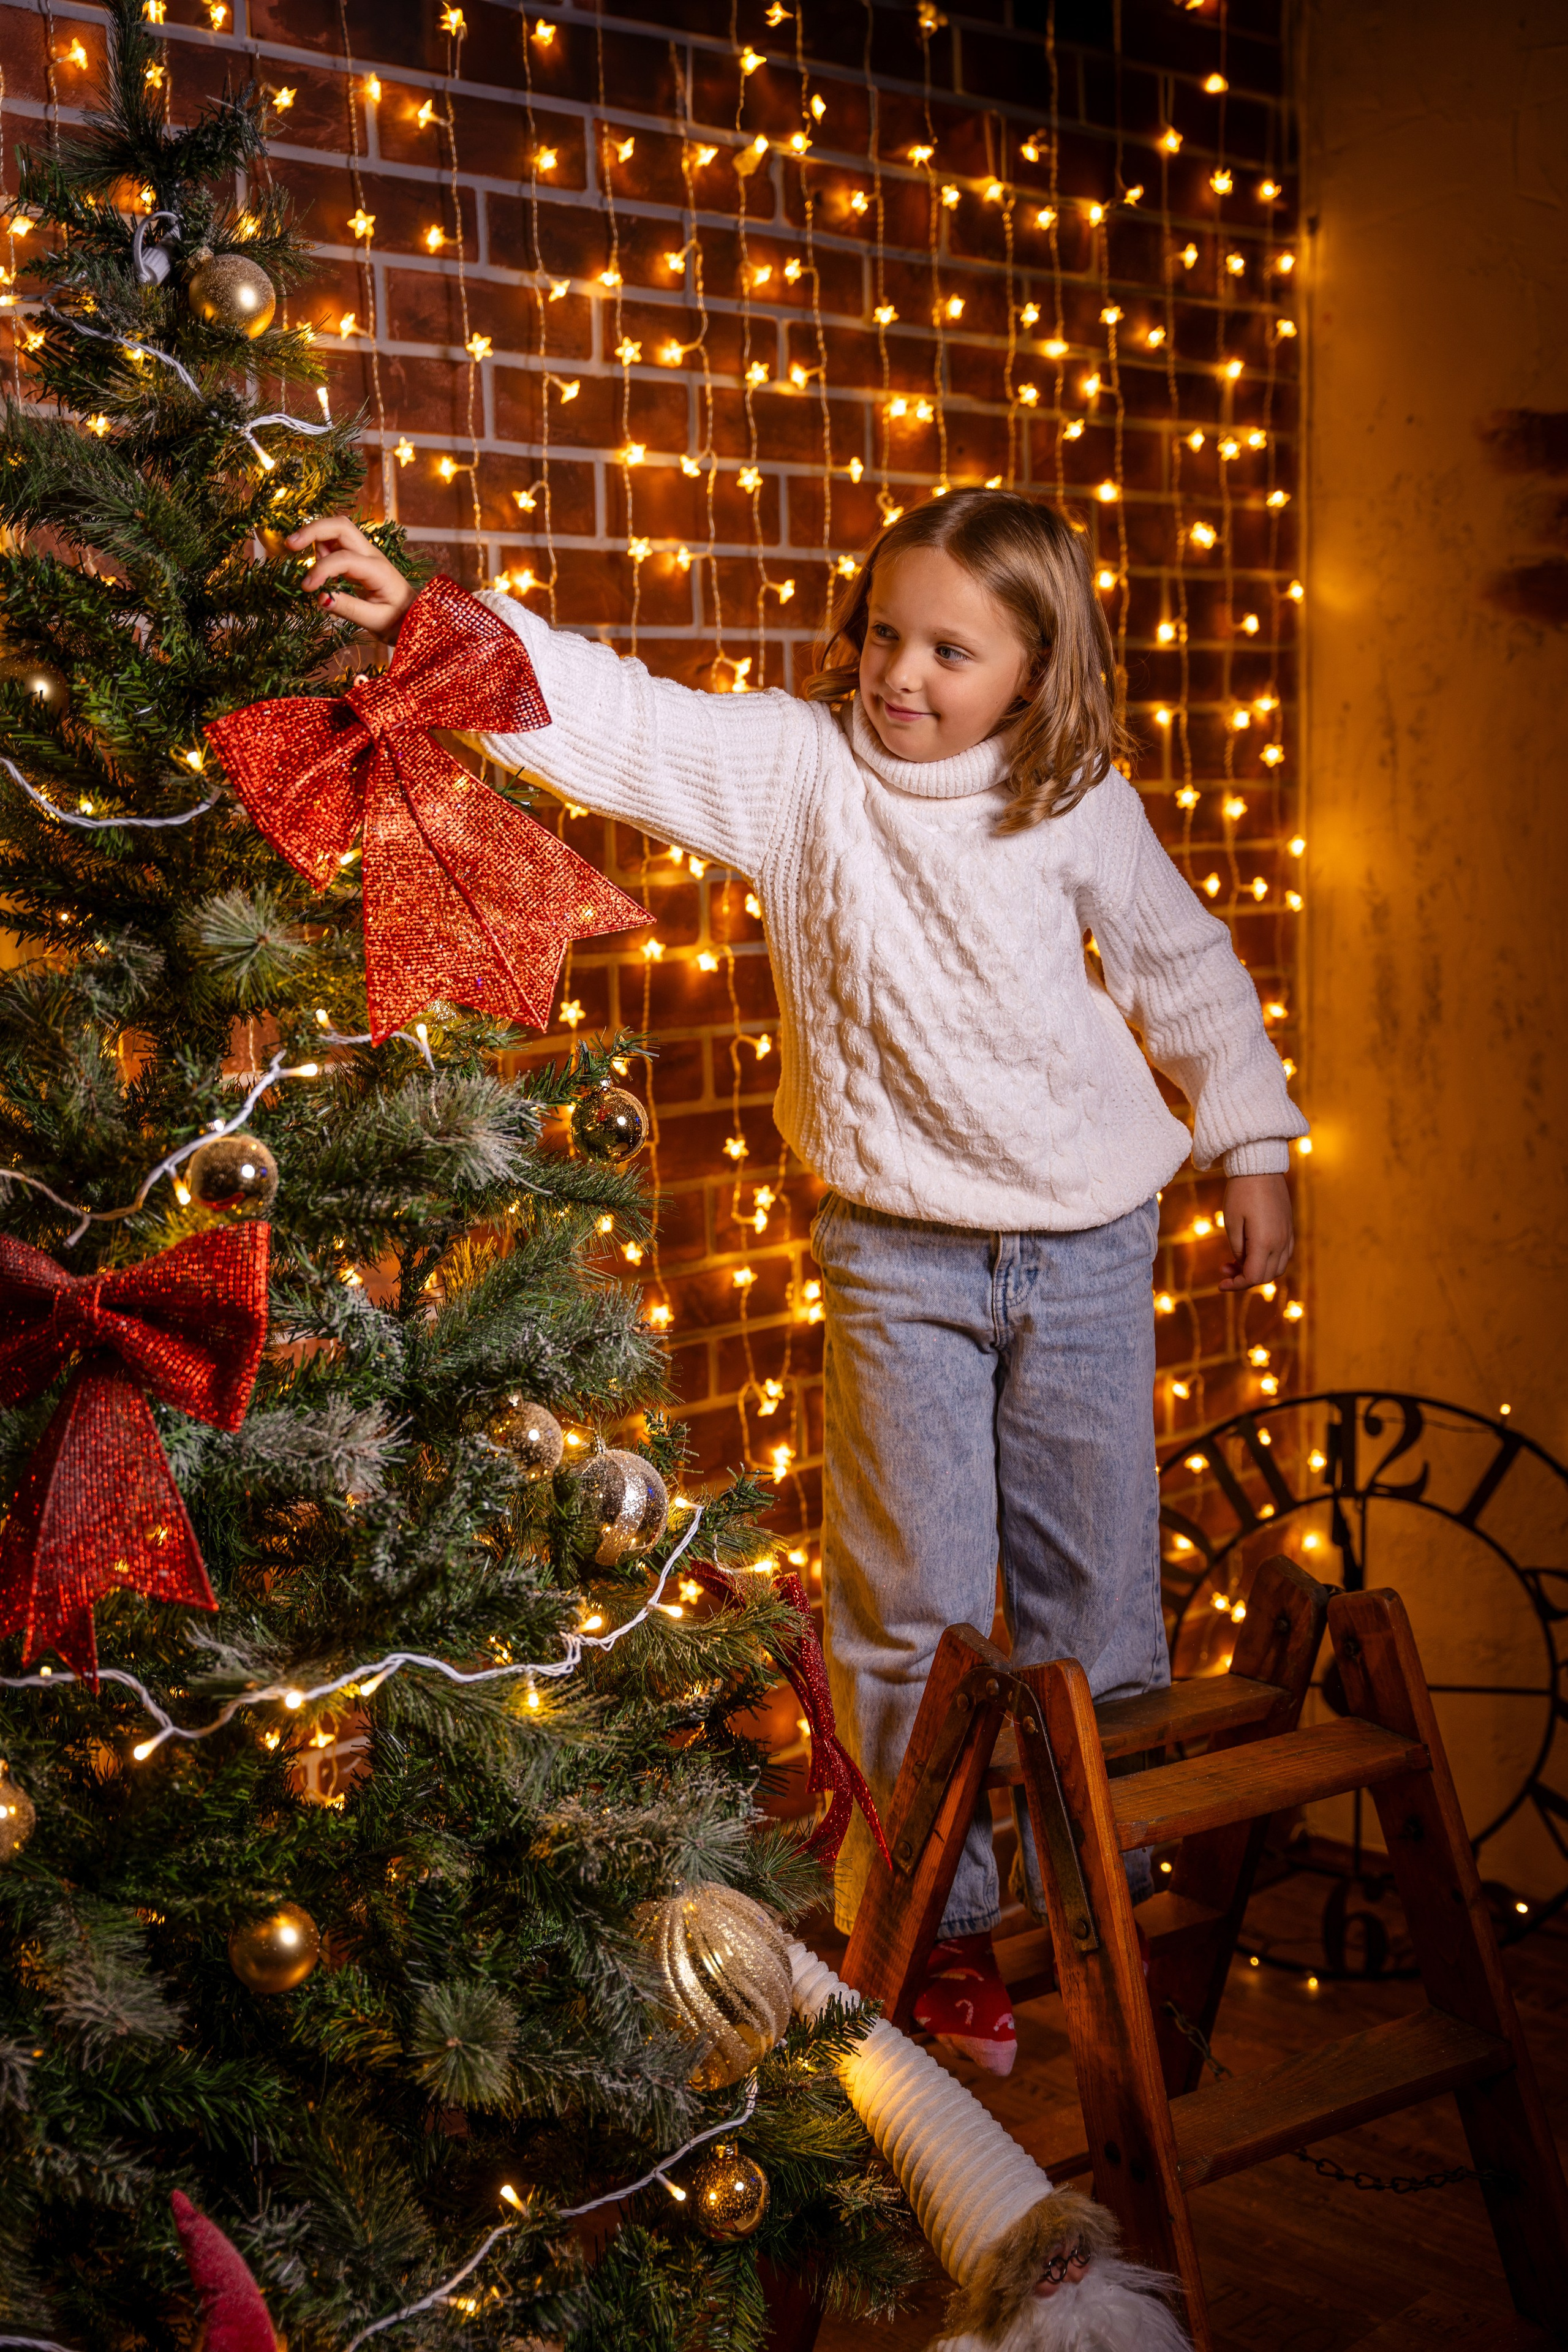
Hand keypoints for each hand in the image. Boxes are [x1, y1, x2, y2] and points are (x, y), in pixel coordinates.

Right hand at [287, 516, 418, 640]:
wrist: (413, 617)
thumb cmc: (397, 621)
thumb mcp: (375, 621)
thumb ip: (348, 609)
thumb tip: (320, 598)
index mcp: (378, 571)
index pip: (344, 559)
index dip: (321, 570)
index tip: (307, 588)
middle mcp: (372, 555)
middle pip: (341, 525)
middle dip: (313, 530)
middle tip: (290, 545)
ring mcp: (366, 553)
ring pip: (337, 529)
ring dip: (316, 537)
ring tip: (306, 563)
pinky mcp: (359, 557)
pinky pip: (337, 542)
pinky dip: (321, 546)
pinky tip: (317, 566)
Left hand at [1218, 1173, 1293, 1290]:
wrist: (1260, 1166)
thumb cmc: (1241, 1192)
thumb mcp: (1232, 1222)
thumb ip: (1238, 1248)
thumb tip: (1242, 1263)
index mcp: (1265, 1242)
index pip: (1254, 1277)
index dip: (1237, 1285)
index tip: (1221, 1284)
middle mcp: (1281, 1242)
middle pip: (1266, 1276)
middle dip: (1244, 1279)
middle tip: (1224, 1269)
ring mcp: (1288, 1235)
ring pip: (1277, 1268)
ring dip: (1258, 1271)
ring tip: (1236, 1261)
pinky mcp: (1289, 1228)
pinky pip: (1283, 1255)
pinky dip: (1268, 1261)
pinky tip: (1252, 1252)